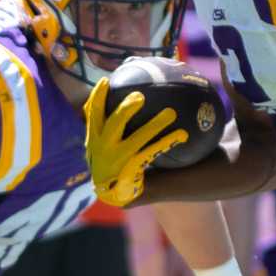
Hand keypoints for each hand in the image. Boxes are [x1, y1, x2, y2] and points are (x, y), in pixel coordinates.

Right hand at [83, 77, 186, 206]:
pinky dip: (167, 143)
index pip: (92, 114)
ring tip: (171, 113)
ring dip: (154, 126)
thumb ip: (113, 124)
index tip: (106, 80)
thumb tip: (126, 95)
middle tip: (140, 96)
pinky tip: (183, 135)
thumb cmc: (115, 162)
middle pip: (113, 124)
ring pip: (137, 141)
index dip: (97, 97)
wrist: (115, 195)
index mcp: (95, 139)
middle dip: (125, 109)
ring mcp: (116, 164)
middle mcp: (102, 150)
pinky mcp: (129, 174)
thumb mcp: (107, 144)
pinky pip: (151, 155)